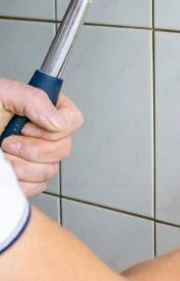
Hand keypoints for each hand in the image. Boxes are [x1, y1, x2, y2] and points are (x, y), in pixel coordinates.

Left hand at [0, 78, 82, 196]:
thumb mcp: (1, 94)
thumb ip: (33, 99)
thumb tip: (58, 121)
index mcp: (43, 109)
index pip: (72, 120)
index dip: (53, 128)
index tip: (26, 126)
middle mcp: (44, 133)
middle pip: (64, 148)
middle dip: (33, 150)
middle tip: (7, 141)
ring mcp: (37, 157)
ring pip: (50, 170)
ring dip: (22, 166)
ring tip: (2, 155)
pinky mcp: (28, 177)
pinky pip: (37, 186)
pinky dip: (18, 181)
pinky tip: (5, 169)